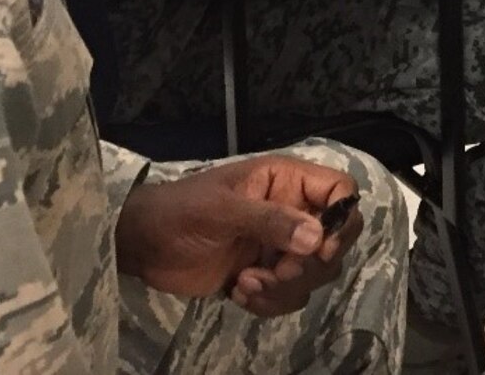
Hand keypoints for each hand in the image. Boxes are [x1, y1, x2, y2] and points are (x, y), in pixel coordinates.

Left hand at [114, 155, 361, 317]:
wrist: (142, 246)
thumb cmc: (179, 212)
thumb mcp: (221, 209)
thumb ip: (269, 220)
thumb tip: (318, 239)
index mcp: (286, 181)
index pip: (340, 190)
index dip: (342, 220)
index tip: (321, 249)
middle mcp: (291, 211)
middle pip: (335, 240)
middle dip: (308, 265)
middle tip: (275, 272)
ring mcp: (279, 246)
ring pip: (313, 274)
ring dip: (285, 288)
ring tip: (245, 284)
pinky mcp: (265, 275)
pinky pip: (289, 296)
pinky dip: (270, 303)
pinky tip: (238, 292)